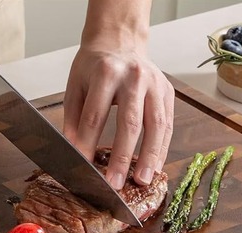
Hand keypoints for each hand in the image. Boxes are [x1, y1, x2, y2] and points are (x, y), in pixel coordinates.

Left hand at [63, 0, 173, 189]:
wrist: (120, 41)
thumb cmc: (94, 67)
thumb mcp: (76, 86)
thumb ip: (74, 118)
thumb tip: (74, 149)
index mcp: (106, 72)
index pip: (95, 114)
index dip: (88, 142)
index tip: (83, 165)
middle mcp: (134, 77)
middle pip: (130, 122)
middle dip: (122, 157)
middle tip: (115, 183)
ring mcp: (155, 84)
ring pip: (156, 125)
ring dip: (150, 157)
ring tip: (143, 181)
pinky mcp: (168, 92)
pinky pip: (168, 125)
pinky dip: (162, 148)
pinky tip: (155, 167)